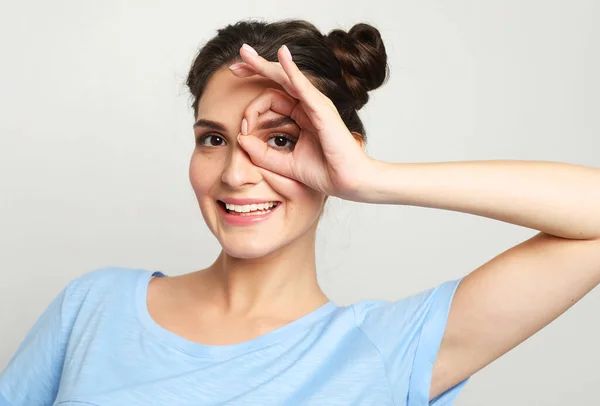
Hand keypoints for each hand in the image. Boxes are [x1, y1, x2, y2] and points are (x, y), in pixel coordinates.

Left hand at [229, 44, 375, 200]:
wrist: (348, 182)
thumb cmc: (324, 173)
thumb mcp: (284, 164)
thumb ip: (262, 154)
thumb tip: (240, 139)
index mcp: (302, 115)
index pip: (273, 98)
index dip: (252, 107)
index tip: (243, 128)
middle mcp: (309, 105)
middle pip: (278, 79)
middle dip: (255, 68)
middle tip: (234, 65)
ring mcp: (316, 104)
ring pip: (286, 78)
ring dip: (265, 65)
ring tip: (245, 53)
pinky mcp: (321, 109)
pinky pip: (303, 86)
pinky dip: (292, 70)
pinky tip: (282, 55)